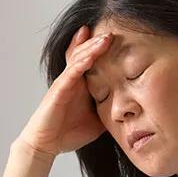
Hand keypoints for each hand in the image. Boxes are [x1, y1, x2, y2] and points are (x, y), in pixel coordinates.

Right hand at [17, 25, 112, 157]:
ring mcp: (64, 83)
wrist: (47, 145)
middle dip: (98, 42)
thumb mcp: (97, 122)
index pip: (92, 61)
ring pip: (78, 59)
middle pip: (85, 53)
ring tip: (106, 37)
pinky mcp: (58, 91)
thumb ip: (109, 113)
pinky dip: (80, 63)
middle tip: (113, 31)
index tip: (119, 40)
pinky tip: (91, 56)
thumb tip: (130, 113)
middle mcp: (72, 80)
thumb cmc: (68, 133)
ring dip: (92, 47)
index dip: (102, 49)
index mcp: (81, 85)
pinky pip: (70, 73)